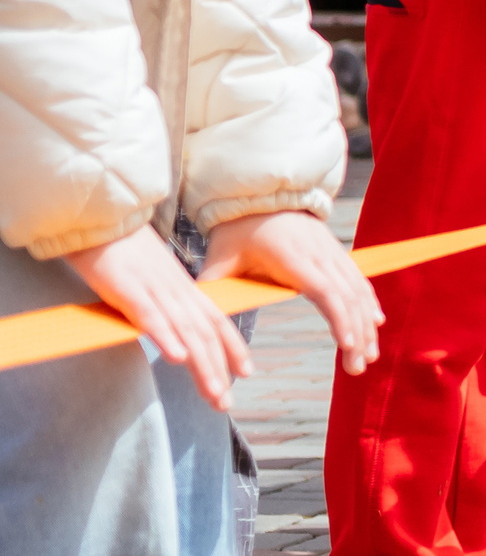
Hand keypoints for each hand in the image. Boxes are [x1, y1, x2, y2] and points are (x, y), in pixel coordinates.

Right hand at [64, 227, 251, 410]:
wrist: (103, 219)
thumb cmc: (122, 251)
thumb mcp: (150, 280)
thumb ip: (161, 304)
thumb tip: (168, 330)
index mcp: (184, 288)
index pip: (217, 321)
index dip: (233, 347)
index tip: (246, 373)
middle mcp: (178, 291)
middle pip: (207, 333)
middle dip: (220, 369)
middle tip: (227, 402)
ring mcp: (156, 289)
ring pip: (187, 331)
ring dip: (202, 364)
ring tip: (215, 392)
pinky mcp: (130, 289)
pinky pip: (152, 316)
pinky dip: (167, 337)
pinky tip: (178, 358)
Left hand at [202, 210, 380, 377]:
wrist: (263, 195)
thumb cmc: (238, 231)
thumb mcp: (220, 257)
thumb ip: (211, 286)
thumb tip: (187, 320)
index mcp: (293, 258)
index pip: (325, 290)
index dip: (340, 318)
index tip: (347, 345)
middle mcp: (320, 255)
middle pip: (349, 297)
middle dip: (358, 334)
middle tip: (357, 369)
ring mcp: (333, 253)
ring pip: (359, 291)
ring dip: (367, 325)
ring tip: (368, 358)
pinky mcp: (337, 254)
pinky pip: (359, 281)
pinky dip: (369, 304)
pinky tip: (375, 325)